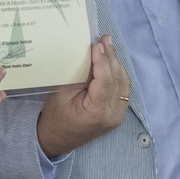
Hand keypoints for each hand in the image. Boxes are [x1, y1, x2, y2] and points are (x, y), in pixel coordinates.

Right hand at [37, 37, 132, 157]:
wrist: (57, 139)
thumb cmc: (55, 117)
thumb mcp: (62, 94)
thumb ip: (79, 76)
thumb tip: (90, 54)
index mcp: (97, 112)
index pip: (105, 81)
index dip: (103, 60)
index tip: (97, 44)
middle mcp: (113, 115)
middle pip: (118, 80)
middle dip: (111, 57)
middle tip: (105, 39)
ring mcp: (118, 115)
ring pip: (124, 83)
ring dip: (116, 64)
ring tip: (108, 46)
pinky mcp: (118, 113)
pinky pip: (122, 90)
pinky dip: (117, 74)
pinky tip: (111, 61)